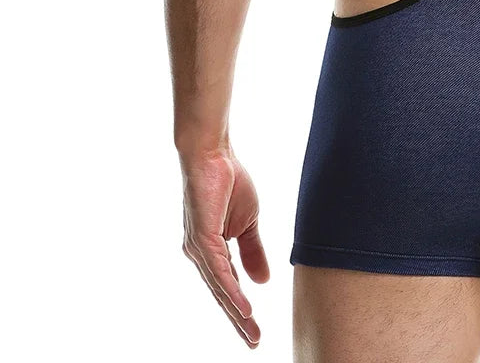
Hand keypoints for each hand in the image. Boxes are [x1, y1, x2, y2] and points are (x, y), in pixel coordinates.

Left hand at [180, 148, 269, 347]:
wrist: (213, 155)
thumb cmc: (228, 182)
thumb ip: (253, 251)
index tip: (255, 331)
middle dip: (238, 321)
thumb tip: (263, 281)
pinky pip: (219, 272)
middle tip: (254, 342)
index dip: (241, 310)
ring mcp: (199, 249)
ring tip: (251, 332)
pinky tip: (242, 306)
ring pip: (220, 288)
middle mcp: (201, 256)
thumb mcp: (249, 222)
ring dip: (236, 312)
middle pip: (222, 294)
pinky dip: (231, 290)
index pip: (229, 287)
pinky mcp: (201, 239)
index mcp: (212, 251)